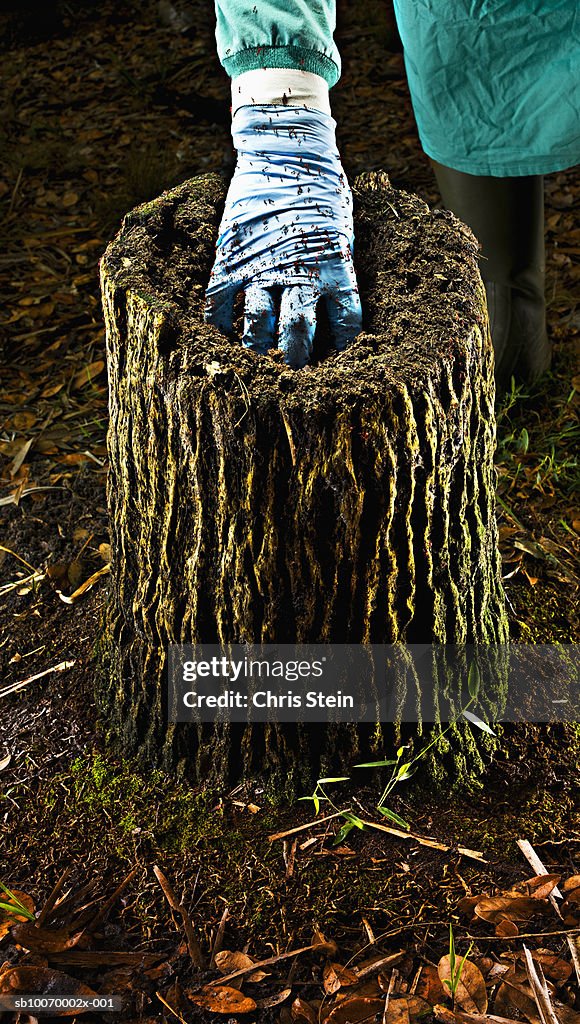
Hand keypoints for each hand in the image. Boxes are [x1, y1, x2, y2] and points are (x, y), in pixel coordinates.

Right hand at [204, 104, 361, 367]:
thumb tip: (333, 306)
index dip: (342, 346)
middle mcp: (299, 271)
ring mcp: (261, 265)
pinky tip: (222, 337)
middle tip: (292, 373)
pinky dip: (219, 324)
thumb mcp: (341, 230)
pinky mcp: (231, 256)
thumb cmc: (321, 188)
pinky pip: (219, 301)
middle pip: (297, 333)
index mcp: (336, 266)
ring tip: (258, 360)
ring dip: (258, 347)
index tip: (338, 360)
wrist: (284, 148)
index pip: (346, 322)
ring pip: (258, 324)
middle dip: (295, 359)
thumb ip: (337, 268)